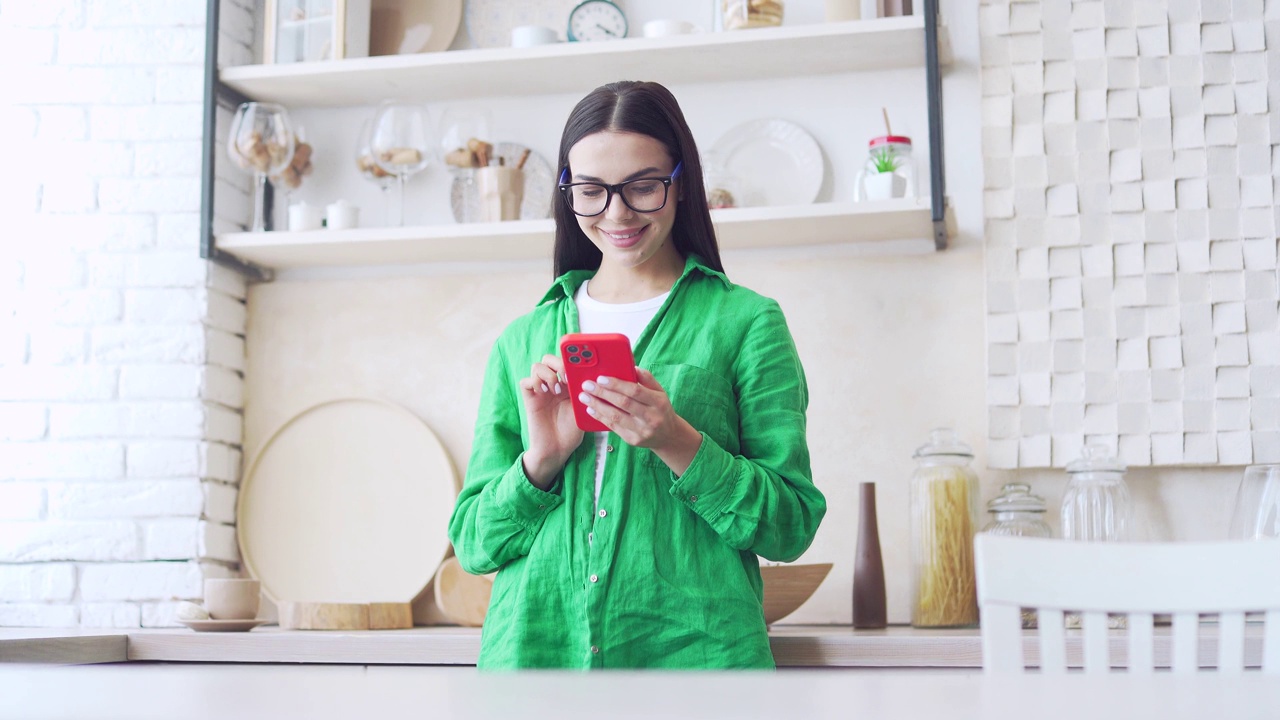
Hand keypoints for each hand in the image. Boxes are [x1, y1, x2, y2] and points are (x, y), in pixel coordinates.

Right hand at [518, 354, 583, 487]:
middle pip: (549, 359)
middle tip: (565, 377)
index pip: (565, 361)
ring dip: (547, 374)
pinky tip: (544, 392)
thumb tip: (590, 375)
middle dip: (557, 363)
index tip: (578, 369)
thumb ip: (583, 391)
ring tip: (555, 390)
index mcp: (568, 384)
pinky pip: (525, 382)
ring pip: (536, 366)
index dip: (570, 360)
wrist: (557, 449)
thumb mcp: (583, 409)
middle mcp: (553, 384)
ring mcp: (541, 391)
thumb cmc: (571, 432)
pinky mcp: (530, 400)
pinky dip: (534, 382)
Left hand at [577, 368, 702, 474]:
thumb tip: (630, 366)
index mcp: (658, 402)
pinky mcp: (633, 440)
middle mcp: (651, 417)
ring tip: (585, 397)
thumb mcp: (659, 392)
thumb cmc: (660, 409)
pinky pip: (613, 427)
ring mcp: (642, 431)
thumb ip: (646, 378)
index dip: (616, 384)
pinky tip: (591, 409)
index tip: (601, 378)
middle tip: (587, 386)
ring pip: (615, 417)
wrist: (669, 436)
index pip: (635, 391)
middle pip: (623, 403)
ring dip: (597, 406)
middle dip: (602, 393)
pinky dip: (600, 417)